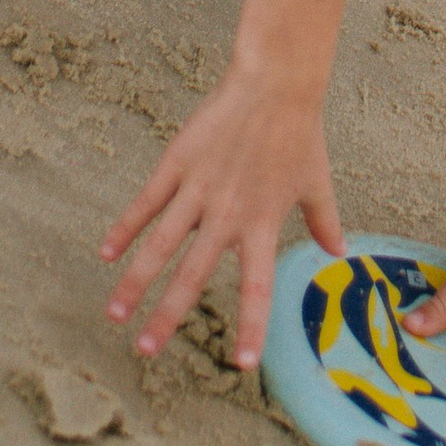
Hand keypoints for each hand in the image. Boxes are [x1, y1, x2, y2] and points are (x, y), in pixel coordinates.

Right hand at [100, 63, 340, 368]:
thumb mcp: (317, 181)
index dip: (252, 325)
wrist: (275, 82)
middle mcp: (227, 213)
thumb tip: (339, 252)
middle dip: (167, 316)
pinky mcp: (177, 162)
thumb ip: (325, 221)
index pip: (256, 286)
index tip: (243, 364)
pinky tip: (106, 252)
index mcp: (262, 223)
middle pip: (192, 274)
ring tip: (114, 313)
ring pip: (159, 243)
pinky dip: (125, 227)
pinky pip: (147, 202)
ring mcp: (198, 188)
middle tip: (147, 352)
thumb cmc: (300, 133)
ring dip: (135, 280)